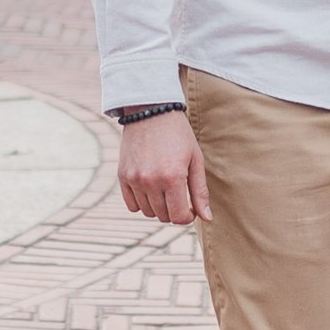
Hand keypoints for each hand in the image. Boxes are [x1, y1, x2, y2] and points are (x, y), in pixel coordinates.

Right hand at [116, 109, 210, 225]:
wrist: (151, 112)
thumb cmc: (179, 135)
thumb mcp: (195, 160)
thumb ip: (200, 191)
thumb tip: (207, 218)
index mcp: (173, 177)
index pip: (179, 217)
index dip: (188, 217)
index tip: (191, 208)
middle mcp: (151, 181)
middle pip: (163, 216)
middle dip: (174, 210)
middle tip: (179, 195)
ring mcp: (134, 179)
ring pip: (148, 212)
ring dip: (158, 207)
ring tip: (165, 189)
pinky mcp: (123, 176)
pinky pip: (132, 205)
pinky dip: (142, 202)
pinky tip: (151, 189)